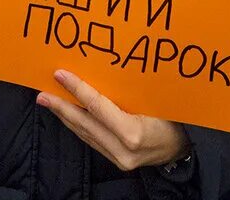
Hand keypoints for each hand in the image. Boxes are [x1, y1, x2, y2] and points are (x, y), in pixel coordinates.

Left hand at [36, 69, 190, 171]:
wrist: (187, 148)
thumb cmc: (175, 115)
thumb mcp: (155, 98)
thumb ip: (128, 90)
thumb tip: (101, 68)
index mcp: (133, 133)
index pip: (97, 106)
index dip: (77, 88)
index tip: (59, 74)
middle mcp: (122, 150)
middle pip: (85, 123)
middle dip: (61, 107)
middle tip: (42, 93)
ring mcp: (119, 159)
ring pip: (85, 134)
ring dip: (66, 116)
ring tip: (49, 101)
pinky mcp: (117, 162)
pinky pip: (92, 140)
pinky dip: (79, 125)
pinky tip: (70, 115)